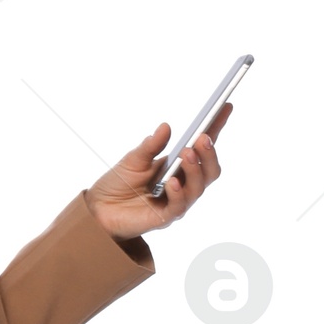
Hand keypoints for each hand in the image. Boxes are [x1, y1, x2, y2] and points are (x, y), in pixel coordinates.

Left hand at [85, 104, 231, 240]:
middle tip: (203, 138)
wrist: (99, 208)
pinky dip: (178, 192)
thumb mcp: (134, 158)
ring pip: (198, 187)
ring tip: (187, 154)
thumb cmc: (119, 183)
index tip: (224, 106)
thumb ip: (151, 146)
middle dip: (209, 154)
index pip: (202, 147)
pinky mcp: (165, 217)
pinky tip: (172, 181)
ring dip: (195, 169)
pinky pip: (179, 206)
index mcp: (178, 166)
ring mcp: (176, 200)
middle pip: (209, 170)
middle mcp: (183, 183)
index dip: (216, 128)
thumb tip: (165, 127)